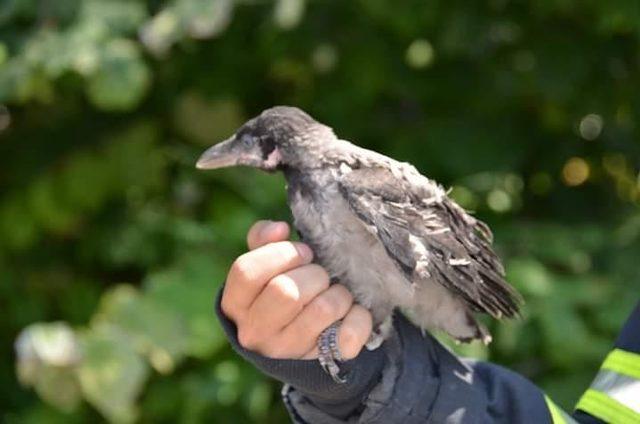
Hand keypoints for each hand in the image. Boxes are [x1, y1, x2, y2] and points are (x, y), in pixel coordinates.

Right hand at [220, 220, 372, 359]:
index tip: (303, 254)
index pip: (247, 272)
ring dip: (338, 293)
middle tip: (320, 275)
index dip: (280, 254)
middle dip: (314, 274)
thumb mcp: (263, 266)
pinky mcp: (319, 361)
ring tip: (335, 292)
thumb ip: (263, 240)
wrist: (292, 344)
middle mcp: (255, 331)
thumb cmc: (276, 291)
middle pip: (286, 291)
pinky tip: (352, 312)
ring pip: (322, 310)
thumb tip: (279, 230)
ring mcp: (286, 350)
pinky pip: (348, 335)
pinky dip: (359, 319)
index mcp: (236, 304)